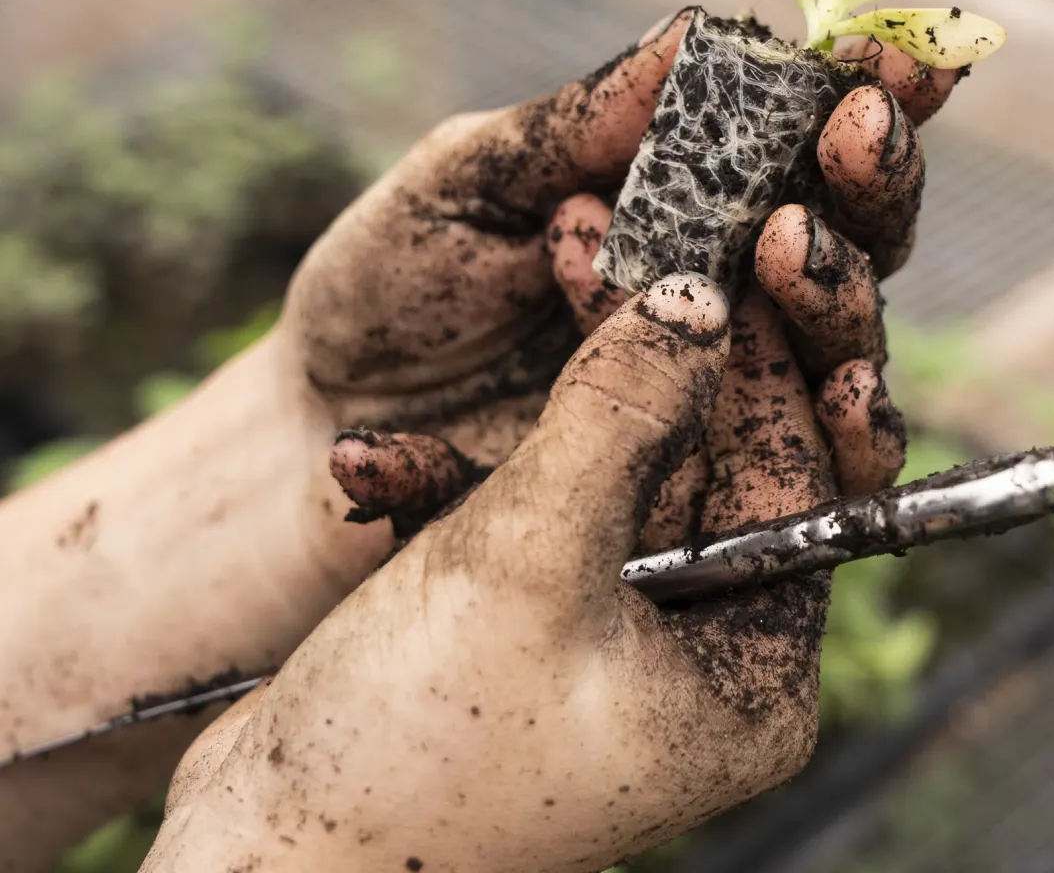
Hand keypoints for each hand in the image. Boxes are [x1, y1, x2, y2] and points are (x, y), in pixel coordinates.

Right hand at [145, 276, 842, 872]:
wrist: (257, 864)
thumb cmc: (417, 750)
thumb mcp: (532, 559)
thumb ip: (620, 412)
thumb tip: (699, 296)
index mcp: (748, 668)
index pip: (794, 475)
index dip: (759, 355)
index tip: (727, 248)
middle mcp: (691, 650)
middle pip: (695, 456)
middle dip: (631, 357)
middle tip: (594, 245)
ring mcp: (601, 633)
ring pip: (596, 466)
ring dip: (523, 413)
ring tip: (500, 318)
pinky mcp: (517, 617)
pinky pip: (517, 509)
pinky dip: (449, 483)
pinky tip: (373, 473)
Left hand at [328, 31, 961, 544]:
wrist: (322, 420)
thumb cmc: (388, 282)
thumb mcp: (465, 180)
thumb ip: (578, 123)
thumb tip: (694, 28)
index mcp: (679, 198)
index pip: (798, 142)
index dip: (861, 94)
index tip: (896, 55)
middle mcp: (723, 291)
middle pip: (855, 243)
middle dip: (872, 183)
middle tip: (853, 136)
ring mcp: (724, 395)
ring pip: (846, 355)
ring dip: (843, 297)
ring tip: (791, 247)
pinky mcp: (709, 495)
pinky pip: (812, 484)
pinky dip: (845, 440)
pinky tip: (840, 400)